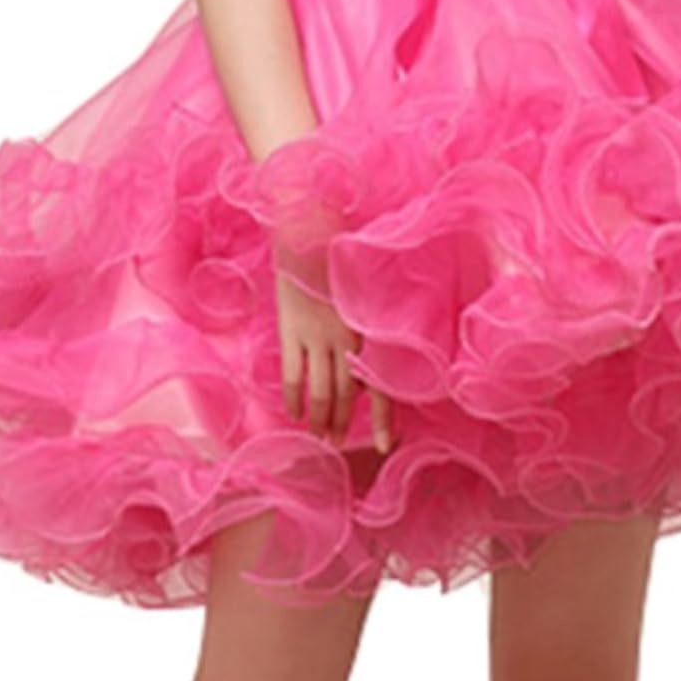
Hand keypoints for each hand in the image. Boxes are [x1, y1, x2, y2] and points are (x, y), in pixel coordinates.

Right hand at [274, 258, 396, 455]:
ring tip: (318, 436)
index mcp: (370, 332)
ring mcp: (318, 336)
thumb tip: (368, 375)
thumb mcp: (366, 299)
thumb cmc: (342, 263)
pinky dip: (294, 398)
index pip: (382, 386)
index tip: (387, 447)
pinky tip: (294, 414)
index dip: (384, 420)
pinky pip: (294, 375)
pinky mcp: (292, 331)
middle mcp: (348, 339)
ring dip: (320, 418)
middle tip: (338, 444)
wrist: (312, 233)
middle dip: (343, 424)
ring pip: (321, 391)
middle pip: (347, 395)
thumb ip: (368, 337)